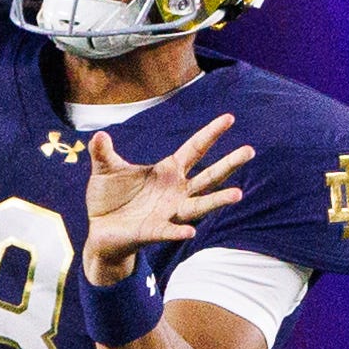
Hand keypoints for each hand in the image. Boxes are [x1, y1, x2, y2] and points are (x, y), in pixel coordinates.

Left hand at [81, 113, 252, 285]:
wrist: (101, 230)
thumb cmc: (109, 198)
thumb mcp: (105, 170)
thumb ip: (103, 152)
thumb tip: (98, 135)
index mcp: (168, 171)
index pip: (195, 149)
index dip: (211, 133)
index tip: (229, 118)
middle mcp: (176, 191)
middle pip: (209, 175)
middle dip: (229, 163)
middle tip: (250, 150)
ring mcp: (169, 212)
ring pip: (200, 205)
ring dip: (218, 200)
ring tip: (238, 194)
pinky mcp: (155, 231)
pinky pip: (170, 230)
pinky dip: (179, 230)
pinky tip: (190, 230)